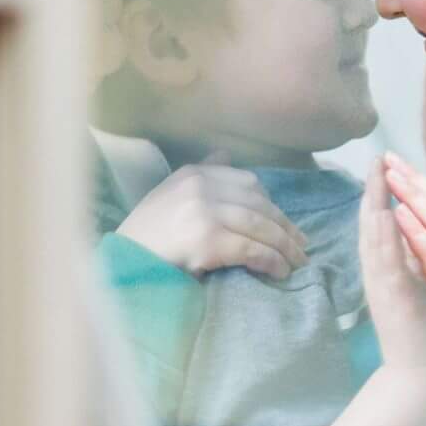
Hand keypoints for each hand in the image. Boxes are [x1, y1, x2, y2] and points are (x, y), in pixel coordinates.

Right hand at [117, 161, 307, 278]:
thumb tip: (225, 153)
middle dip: (285, 226)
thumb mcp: (170, 192)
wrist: (123, 263)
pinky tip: (280, 271)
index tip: (285, 223)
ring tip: (297, 262)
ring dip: (285, 246)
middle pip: (259, 204)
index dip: (271, 204)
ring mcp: (204, 212)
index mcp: (194, 173)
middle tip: (302, 246)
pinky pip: (252, 249)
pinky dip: (271, 261)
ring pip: (260, 226)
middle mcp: (201, 187)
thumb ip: (200, 173)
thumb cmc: (147, 235)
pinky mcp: (208, 240)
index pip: (248, 182)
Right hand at [358, 163, 425, 378]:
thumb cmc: (423, 335)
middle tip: (379, 156)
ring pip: (376, 235)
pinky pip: (385, 259)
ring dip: (376, 202)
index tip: (392, 166)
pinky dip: (384, 235)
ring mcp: (384, 283)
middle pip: (376, 221)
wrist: (418, 374)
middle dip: (377, 188)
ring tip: (378, 172)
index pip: (387, 224)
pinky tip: (385, 212)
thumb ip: (413, 265)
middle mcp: (382, 273)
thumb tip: (417, 238)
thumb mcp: (417, 291)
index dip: (387, 193)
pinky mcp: (390, 297)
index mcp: (392, 269)